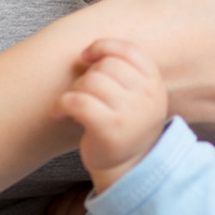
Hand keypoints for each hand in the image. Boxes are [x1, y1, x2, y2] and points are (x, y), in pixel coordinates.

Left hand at [52, 39, 167, 192]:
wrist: (127, 167)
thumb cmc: (125, 124)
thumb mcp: (137, 95)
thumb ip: (124, 71)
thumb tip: (89, 50)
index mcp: (154, 84)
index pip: (129, 50)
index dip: (103, 47)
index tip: (87, 57)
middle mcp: (147, 97)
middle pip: (106, 66)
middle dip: (87, 76)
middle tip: (82, 93)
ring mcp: (130, 114)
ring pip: (90, 82)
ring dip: (74, 91)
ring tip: (74, 106)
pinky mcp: (109, 130)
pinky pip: (77, 101)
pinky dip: (62, 104)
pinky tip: (60, 113)